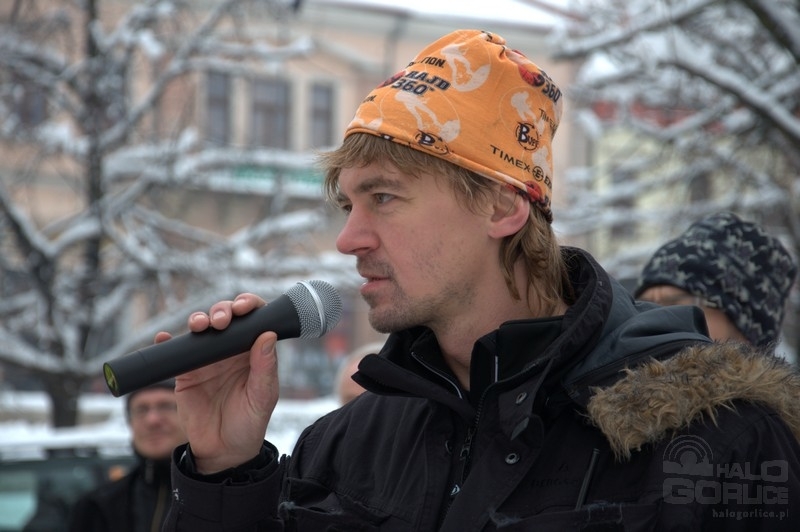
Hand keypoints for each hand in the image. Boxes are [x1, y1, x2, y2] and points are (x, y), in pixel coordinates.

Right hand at [155, 293, 278, 473]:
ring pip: (201, 329)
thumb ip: (265, 368)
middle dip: (222, 311)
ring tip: (200, 326)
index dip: (249, 306)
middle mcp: (230, 350)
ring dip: (199, 320)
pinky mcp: (186, 373)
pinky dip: (167, 342)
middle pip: (224, 317)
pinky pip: (175, 352)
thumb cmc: (250, 424)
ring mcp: (207, 360)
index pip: (253, 320)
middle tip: (222, 321)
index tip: (244, 307)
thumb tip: (268, 335)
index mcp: (253, 352)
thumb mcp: (263, 398)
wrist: (224, 452)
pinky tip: (165, 337)